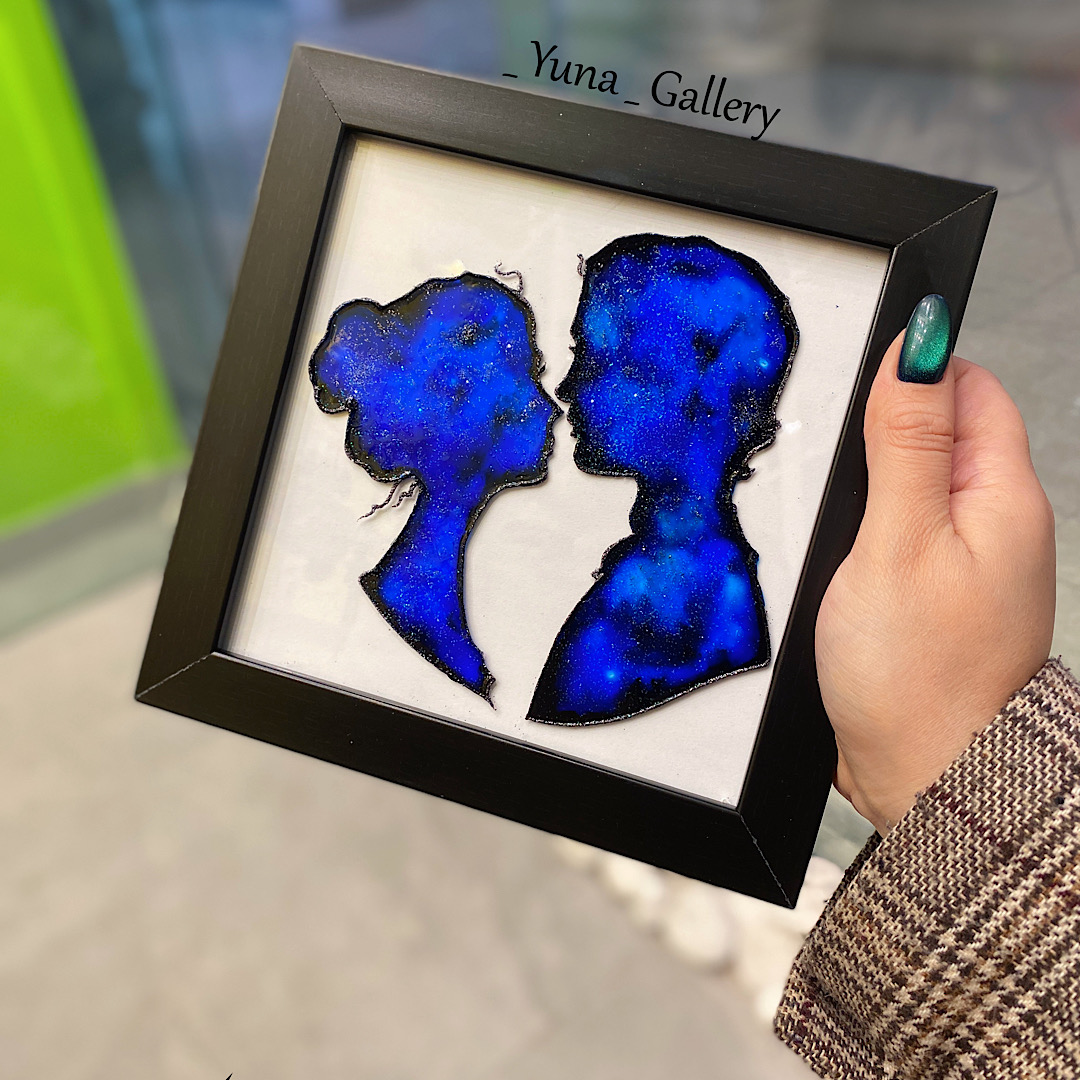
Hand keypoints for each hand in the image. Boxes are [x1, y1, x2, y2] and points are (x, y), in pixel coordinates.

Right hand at [816, 309, 1055, 833]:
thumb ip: (906, 439)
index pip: (968, 387)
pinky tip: (841, 560)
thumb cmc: (916, 672)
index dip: (909, 377)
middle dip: (878, 435)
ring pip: (911, 484)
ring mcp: (966, 560)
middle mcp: (995, 521)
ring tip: (837, 527)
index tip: (856, 401)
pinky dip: (865, 534)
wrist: (923, 776)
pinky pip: (900, 533)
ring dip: (866, 488)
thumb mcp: (898, 539)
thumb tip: (922, 343)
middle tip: (837, 478)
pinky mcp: (932, 593)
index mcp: (1003, 494)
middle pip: (938, 432)